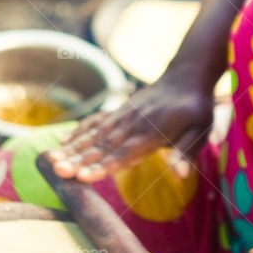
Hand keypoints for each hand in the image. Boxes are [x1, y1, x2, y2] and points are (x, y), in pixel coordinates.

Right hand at [47, 68, 214, 181]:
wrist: (186, 75)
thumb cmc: (196, 109)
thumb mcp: (201, 130)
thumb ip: (187, 152)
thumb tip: (181, 176)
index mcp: (151, 134)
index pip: (123, 154)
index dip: (103, 167)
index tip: (82, 177)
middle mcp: (132, 125)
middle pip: (102, 146)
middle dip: (78, 160)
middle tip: (57, 171)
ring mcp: (122, 117)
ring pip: (93, 135)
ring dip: (72, 148)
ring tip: (51, 159)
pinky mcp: (119, 112)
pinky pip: (95, 122)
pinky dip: (78, 131)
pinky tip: (62, 140)